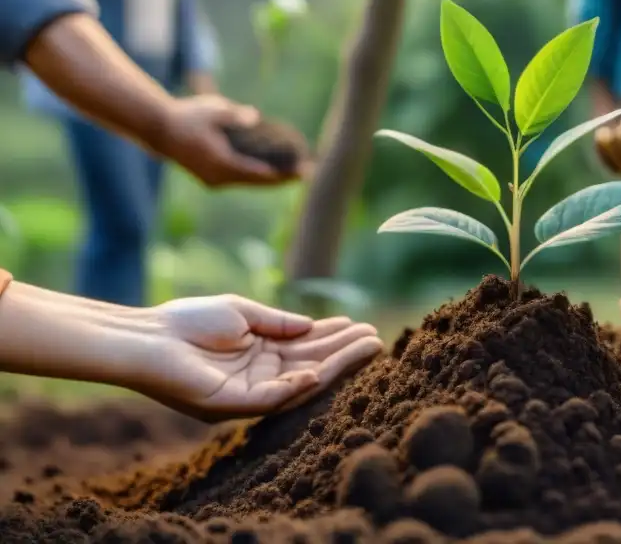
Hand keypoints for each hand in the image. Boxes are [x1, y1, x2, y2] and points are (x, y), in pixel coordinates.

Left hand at [140, 295, 382, 421]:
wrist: (147, 337)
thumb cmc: (187, 322)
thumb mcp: (242, 313)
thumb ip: (278, 322)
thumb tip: (314, 325)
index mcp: (262, 353)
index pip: (307, 347)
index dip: (334, 337)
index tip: (362, 326)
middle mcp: (260, 376)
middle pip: (311, 365)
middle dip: (344, 353)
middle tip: (376, 339)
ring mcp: (249, 392)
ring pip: (300, 383)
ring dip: (332, 368)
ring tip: (363, 349)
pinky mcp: (232, 405)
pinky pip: (270, 400)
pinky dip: (294, 388)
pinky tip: (316, 373)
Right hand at [154, 95, 301, 187]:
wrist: (159, 130)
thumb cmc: (188, 116)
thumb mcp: (213, 109)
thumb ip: (235, 115)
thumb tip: (254, 117)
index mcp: (221, 163)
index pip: (259, 173)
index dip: (283, 173)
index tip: (303, 171)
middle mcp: (219, 177)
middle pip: (258, 182)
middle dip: (283, 178)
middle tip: (308, 174)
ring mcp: (214, 181)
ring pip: (249, 183)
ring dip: (272, 179)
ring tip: (295, 175)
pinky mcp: (211, 179)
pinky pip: (240, 180)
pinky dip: (257, 176)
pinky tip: (273, 173)